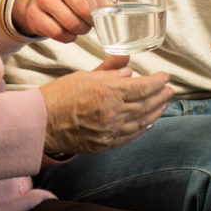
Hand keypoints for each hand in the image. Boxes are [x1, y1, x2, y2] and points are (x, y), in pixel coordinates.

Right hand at [12, 0, 97, 41]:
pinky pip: (58, 33)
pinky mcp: (34, 14)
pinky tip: (68, 32)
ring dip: (81, 30)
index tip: (104, 12)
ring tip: (80, 26)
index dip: (103, 5)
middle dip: (92, 21)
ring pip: (72, 24)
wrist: (40, 0)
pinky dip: (68, 37)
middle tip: (92, 23)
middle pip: (84, 10)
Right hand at [39, 55, 172, 154]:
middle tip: (169, 89)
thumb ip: (109, 70)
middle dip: (160, 95)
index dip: (157, 81)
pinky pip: (130, 135)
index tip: (165, 76)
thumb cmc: (58, 96)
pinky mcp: (105, 144)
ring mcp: (110, 130)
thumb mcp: (84, 76)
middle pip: (145, 104)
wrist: (41, 122)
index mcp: (106, 91)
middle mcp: (112, 112)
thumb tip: (129, 66)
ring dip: (156, 111)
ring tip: (163, 103)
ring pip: (141, 120)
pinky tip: (148, 122)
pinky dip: (142, 128)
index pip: (141, 86)